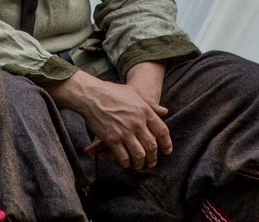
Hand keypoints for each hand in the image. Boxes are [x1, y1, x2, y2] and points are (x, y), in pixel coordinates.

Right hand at [42, 69, 171, 169]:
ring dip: (140, 163)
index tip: (167, 151)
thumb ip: (151, 104)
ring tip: (138, 165)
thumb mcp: (135, 93)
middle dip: (153, 158)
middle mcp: (137, 123)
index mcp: (145, 111)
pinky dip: (125, 163)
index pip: (162, 131)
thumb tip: (165, 112)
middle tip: (151, 162)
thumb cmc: (113, 92)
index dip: (166, 144)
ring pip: (139, 155)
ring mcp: (125, 132)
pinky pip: (123, 157)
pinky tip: (125, 162)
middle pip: (151, 146)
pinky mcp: (112, 139)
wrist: (92, 96)